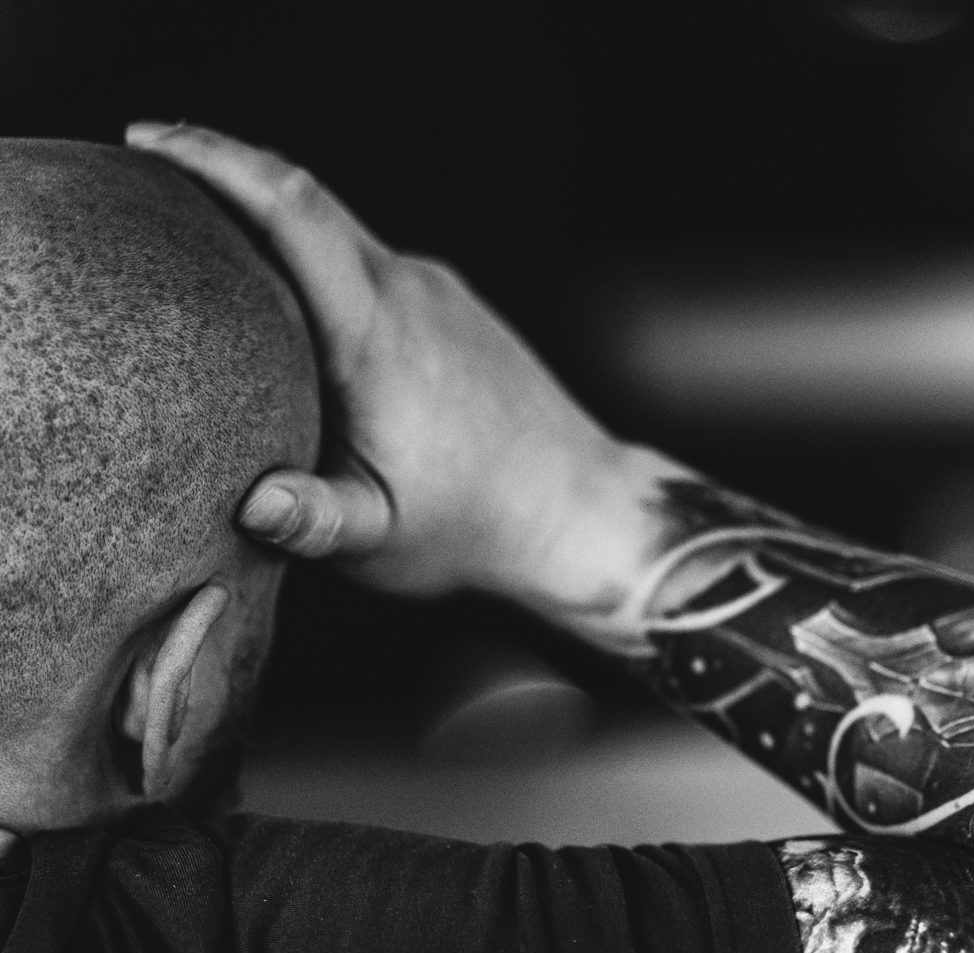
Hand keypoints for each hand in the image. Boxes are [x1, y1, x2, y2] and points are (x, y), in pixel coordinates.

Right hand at [124, 122, 645, 613]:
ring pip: (341, 231)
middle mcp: (411, 292)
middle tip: (145, 161)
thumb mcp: (382, 537)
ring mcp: (440, 292)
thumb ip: (315, 520)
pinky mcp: (455, 306)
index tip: (148, 143)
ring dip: (270, 218)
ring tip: (197, 233)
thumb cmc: (475, 527)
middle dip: (222, 167)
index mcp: (377, 334)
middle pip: (307, 197)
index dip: (216, 161)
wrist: (578, 510)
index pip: (293, 212)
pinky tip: (284, 293)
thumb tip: (254, 503)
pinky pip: (371, 261)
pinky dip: (314, 257)